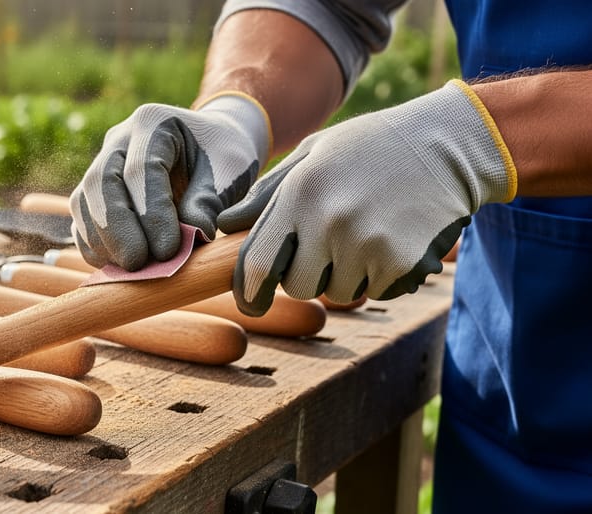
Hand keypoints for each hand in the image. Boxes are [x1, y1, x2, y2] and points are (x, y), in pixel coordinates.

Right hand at [69, 93, 270, 269]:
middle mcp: (118, 139)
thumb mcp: (229, 171)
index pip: (141, 170)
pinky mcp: (95, 192)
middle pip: (100, 183)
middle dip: (117, 229)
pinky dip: (96, 247)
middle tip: (138, 265)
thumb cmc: (223, 156)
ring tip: (130, 270)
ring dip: (102, 242)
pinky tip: (119, 268)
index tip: (168, 251)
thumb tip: (192, 237)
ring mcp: (102, 164)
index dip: (151, 213)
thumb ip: (208, 201)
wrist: (211, 145)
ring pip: (84, 202)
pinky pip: (82, 220)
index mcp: (153, 123)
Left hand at [217, 80, 516, 315]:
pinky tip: (392, 238)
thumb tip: (225, 227)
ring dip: (346, 274)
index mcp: (301, 193)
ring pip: (338, 292)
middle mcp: (330, 221)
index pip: (258, 264)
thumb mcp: (313, 155)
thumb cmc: (371, 147)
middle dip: (307, 275)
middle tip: (329, 244)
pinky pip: (375, 291)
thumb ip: (267, 195)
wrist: (449, 146)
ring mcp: (368, 245)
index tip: (251, 302)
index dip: (249, 291)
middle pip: (298, 286)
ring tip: (366, 231)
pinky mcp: (402, 263)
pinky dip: (379, 276)